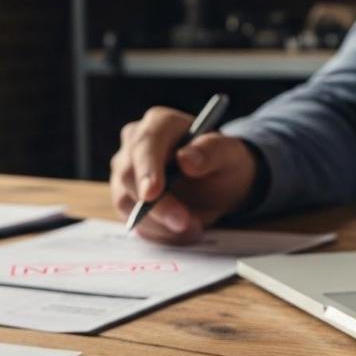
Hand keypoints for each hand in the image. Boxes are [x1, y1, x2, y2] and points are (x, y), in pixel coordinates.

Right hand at [109, 106, 257, 243]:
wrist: (217, 186)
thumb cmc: (223, 164)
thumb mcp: (230, 155)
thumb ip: (212, 152)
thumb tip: (186, 159)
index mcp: (160, 123)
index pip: (146, 142)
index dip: (147, 168)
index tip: (153, 193)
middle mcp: (134, 143)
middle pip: (129, 174)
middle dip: (157, 205)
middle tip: (185, 224)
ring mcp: (126, 171)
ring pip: (125, 201)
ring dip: (159, 223)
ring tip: (193, 228)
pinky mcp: (125, 197)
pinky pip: (132, 220)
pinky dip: (157, 232)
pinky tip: (180, 231)